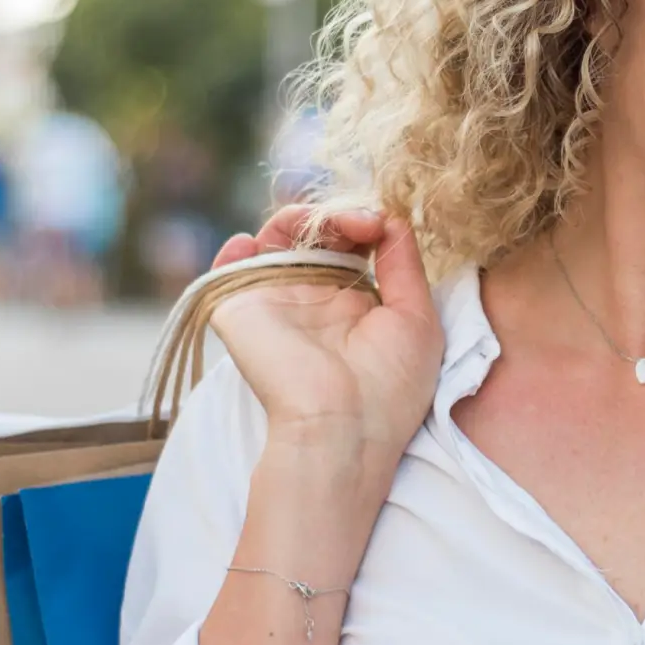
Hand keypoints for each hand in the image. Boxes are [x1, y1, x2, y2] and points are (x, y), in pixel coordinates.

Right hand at [206, 207, 441, 467]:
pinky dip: (236, 250)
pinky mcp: (241, 311)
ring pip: (275, 240)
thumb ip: (404, 265)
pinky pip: (228, 269)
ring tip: (330, 223)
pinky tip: (256, 242)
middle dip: (337, 216)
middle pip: (313, 235)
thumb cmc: (390, 387)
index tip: (380, 223)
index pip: (350, 245)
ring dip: (301, 218)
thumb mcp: (416, 318)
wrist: (344, 429)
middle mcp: (312, 301)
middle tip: (362, 223)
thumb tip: (392, 219)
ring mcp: (275, 304)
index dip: (364, 223)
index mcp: (352, 305)